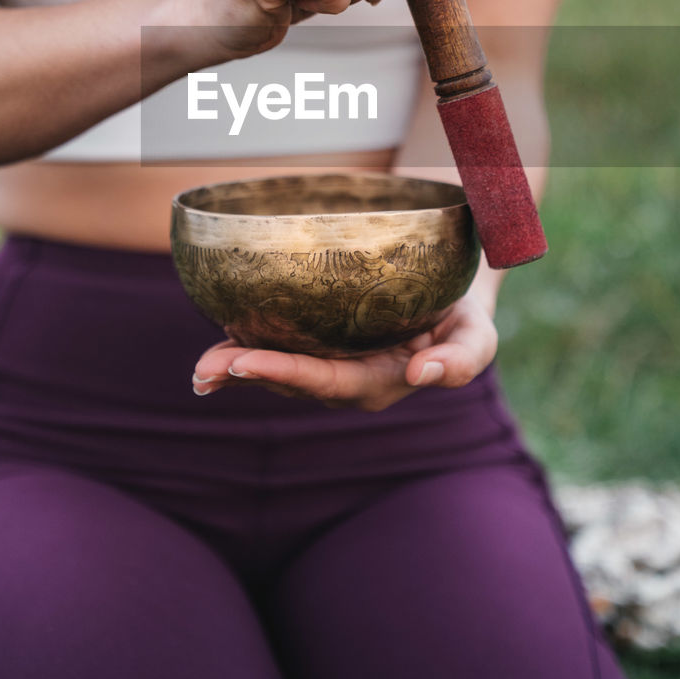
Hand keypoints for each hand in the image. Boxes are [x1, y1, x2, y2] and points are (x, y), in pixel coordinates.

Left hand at [191, 291, 497, 411]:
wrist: (456, 295)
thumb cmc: (464, 314)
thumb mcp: (477, 335)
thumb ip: (460, 360)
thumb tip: (424, 375)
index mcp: (381, 383)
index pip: (326, 381)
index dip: (284, 373)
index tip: (245, 362)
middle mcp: (349, 380)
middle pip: (292, 380)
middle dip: (247, 374)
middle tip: (205, 368)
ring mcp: (331, 363)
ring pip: (278, 368)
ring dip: (237, 367)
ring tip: (201, 367)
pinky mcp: (320, 343)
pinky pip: (280, 348)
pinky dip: (247, 346)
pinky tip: (218, 343)